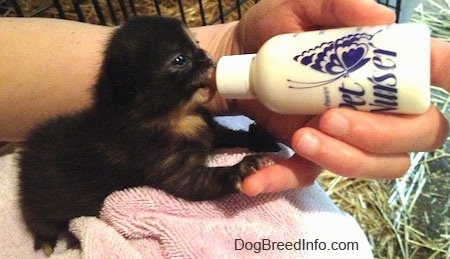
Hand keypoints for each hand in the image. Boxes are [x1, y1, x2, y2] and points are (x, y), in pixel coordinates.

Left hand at [231, 0, 449, 195]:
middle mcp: (376, 105)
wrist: (237, 63)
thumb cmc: (273, 30)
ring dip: (346, 158)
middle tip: (331, 117)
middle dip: (382, 134)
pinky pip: (310, 177)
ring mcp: (347, 135)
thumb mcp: (297, 7)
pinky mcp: (312, 153)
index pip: (433, 73)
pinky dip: (283, 179)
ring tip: (301, 135)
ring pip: (379, 165)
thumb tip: (382, 18)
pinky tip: (253, 179)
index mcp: (381, 65)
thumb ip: (336, 5)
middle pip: (419, 134)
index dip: (449, 77)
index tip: (445, 79)